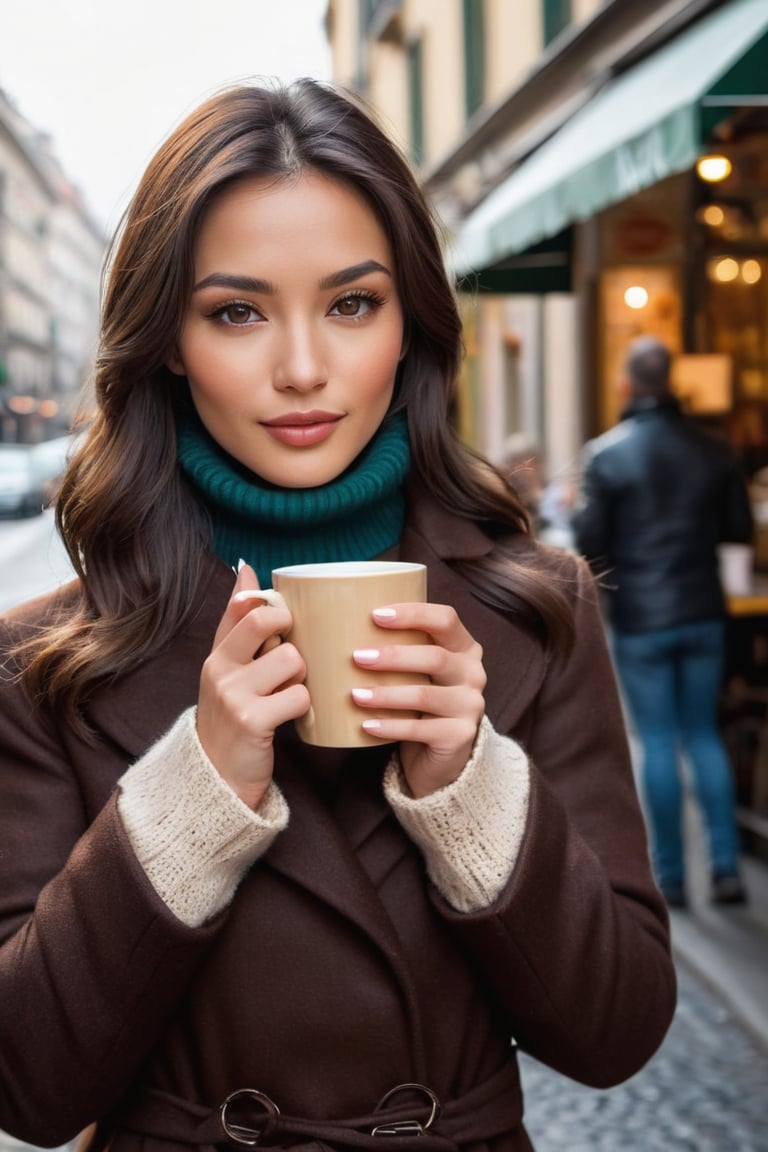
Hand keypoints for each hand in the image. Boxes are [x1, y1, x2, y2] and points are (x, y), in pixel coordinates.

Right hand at [196, 563, 309, 808]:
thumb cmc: (234, 720)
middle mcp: (219, 670)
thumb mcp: (229, 675)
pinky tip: (293, 716)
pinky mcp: (252, 721)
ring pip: (291, 659)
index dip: (255, 591)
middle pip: (261, 621)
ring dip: (302, 676)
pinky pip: (299, 696)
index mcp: (217, 656)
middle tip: (293, 650)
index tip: (271, 593)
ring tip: (290, 692)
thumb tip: (246, 567)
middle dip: (288, 627)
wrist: (217, 779)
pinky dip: (304, 706)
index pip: (236, 608)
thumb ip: (239, 628)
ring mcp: (233, 695)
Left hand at [351, 603, 485, 797]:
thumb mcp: (418, 670)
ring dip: (386, 694)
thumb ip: (399, 647)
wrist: (443, 751)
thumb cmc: (420, 701)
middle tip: (357, 657)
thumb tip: (342, 623)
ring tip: (355, 695)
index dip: (412, 614)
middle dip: (393, 656)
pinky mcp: (460, 736)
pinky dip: (390, 726)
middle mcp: (473, 673)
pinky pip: (420, 729)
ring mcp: (471, 706)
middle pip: (434, 657)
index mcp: (464, 647)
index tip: (375, 615)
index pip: (445, 619)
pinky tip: (366, 725)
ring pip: (425, 695)